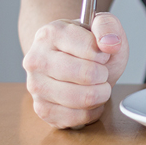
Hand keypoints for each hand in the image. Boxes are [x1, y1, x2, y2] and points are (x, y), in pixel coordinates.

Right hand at [22, 13, 128, 128]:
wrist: (74, 61)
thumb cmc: (88, 46)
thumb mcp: (103, 28)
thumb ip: (108, 26)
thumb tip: (110, 44)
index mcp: (51, 33)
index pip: (90, 49)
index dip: (104, 55)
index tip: (102, 55)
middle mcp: (36, 59)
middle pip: (86, 75)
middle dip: (104, 76)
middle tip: (102, 72)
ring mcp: (35, 86)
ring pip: (81, 99)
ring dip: (100, 95)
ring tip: (98, 86)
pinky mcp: (41, 108)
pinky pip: (75, 117)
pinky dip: (91, 112)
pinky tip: (90, 100)